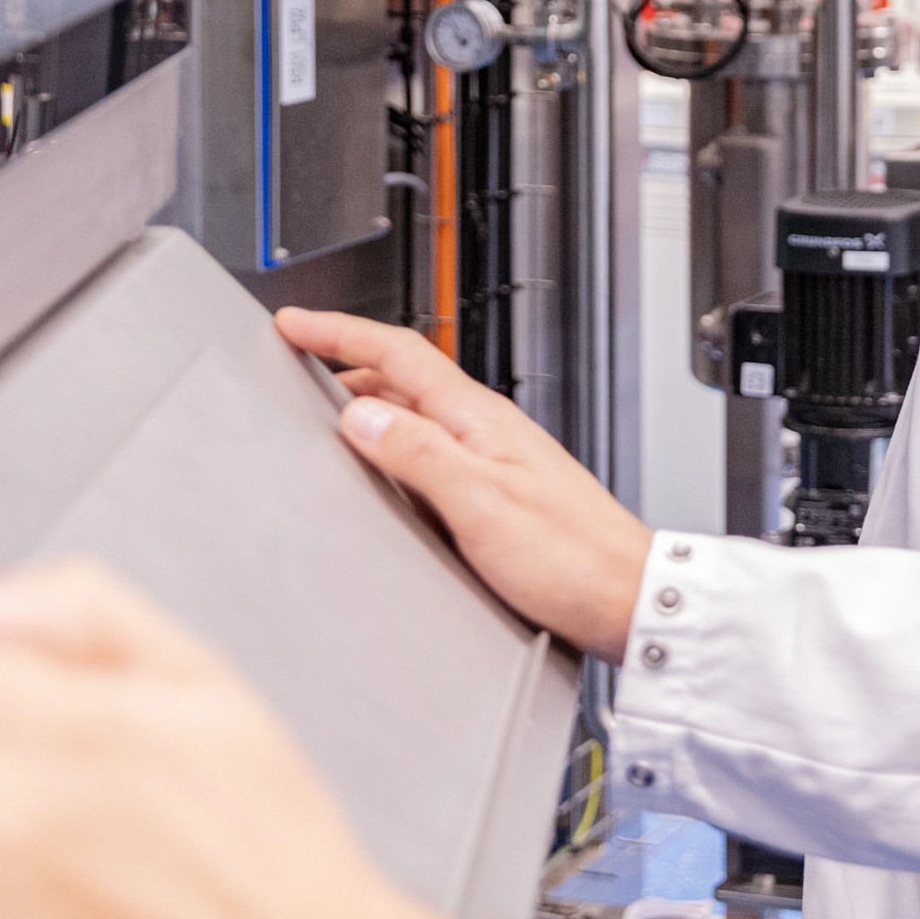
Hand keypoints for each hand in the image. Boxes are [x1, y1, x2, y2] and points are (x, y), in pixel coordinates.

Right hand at [276, 309, 659, 661]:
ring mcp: (491, 459)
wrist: (624, 594)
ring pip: (415, 414)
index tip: (295, 323)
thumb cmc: (570, 555)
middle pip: (404, 377)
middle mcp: (485, 430)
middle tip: (299, 361)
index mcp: (480, 418)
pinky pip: (429, 452)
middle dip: (346, 362)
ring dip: (368, 404)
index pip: (400, 353)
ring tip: (326, 412)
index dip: (341, 332)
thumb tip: (361, 416)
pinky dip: (392, 447)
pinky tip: (381, 470)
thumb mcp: (481, 503)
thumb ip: (420, 454)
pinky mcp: (494, 493)